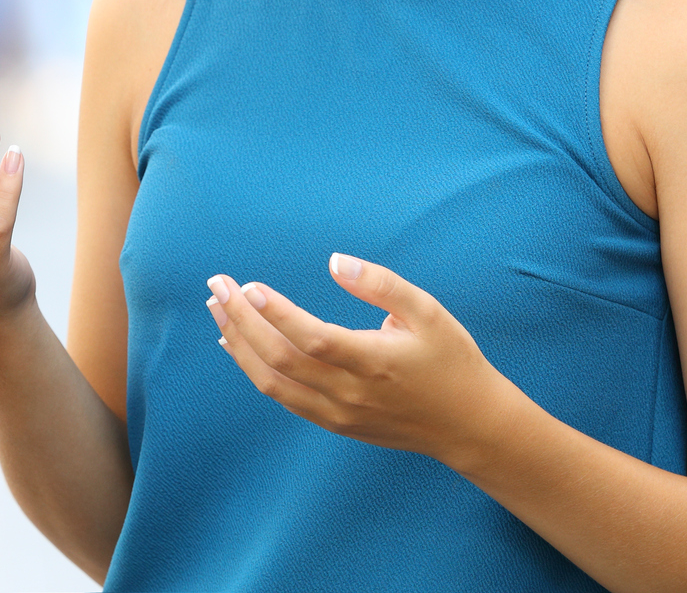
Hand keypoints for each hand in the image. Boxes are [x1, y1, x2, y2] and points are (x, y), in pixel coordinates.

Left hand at [204, 253, 524, 469]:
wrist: (470, 425)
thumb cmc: (450, 360)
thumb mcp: (427, 312)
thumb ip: (381, 284)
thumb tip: (335, 261)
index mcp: (374, 362)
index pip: (313, 338)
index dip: (276, 312)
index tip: (247, 285)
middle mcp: (350, 393)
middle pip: (281, 359)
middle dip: (241, 320)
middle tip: (216, 285)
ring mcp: (339, 413)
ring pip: (273, 383)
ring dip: (239, 344)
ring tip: (217, 309)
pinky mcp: (335, 423)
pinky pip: (284, 397)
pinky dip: (255, 369)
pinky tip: (238, 344)